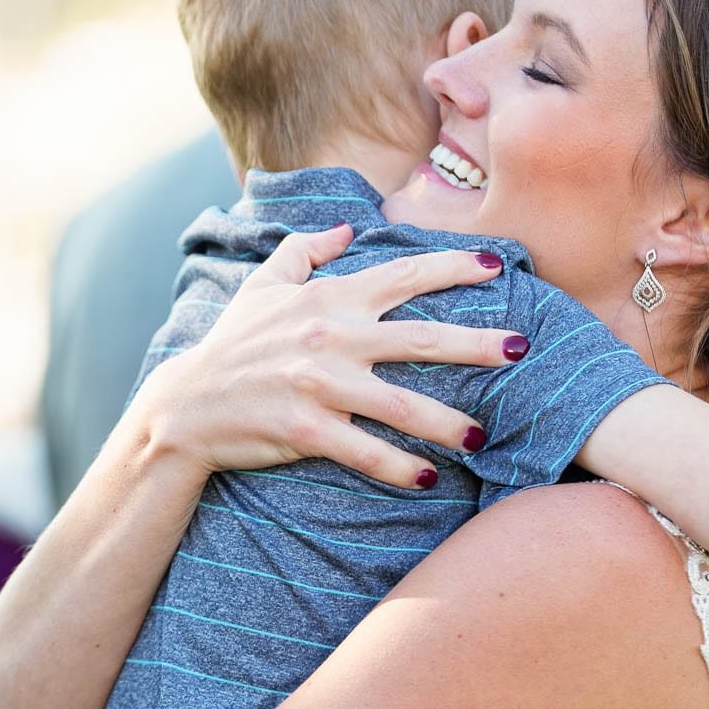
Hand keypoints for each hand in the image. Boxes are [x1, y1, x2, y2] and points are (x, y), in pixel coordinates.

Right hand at [131, 223, 523, 488]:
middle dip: (478, 343)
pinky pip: (365, 451)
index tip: (498, 266)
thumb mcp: (262, 287)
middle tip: (522, 349)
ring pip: (401, 404)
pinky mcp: (305, 429)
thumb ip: (304, 251)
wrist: (186, 406)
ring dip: (448, 422)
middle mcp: (331, 337)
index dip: (454, 267)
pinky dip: (400, 467)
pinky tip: (428, 478)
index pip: (403, 274)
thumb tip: (345, 230)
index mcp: (329, 300)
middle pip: (421, 337)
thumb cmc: (231, 345)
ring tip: (483, 436)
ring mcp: (319, 384)